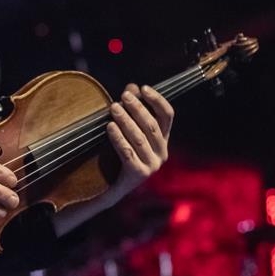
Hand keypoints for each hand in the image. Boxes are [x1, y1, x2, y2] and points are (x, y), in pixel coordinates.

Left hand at [105, 83, 172, 200]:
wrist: (107, 188)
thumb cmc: (116, 155)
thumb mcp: (126, 131)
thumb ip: (131, 109)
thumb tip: (132, 86)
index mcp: (162, 140)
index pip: (167, 116)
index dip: (157, 100)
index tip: (143, 88)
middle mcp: (162, 153)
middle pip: (152, 125)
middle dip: (137, 109)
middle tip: (122, 97)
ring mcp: (152, 165)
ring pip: (139, 138)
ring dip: (126, 121)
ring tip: (113, 108)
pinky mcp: (139, 174)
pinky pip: (128, 152)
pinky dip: (118, 138)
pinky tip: (109, 127)